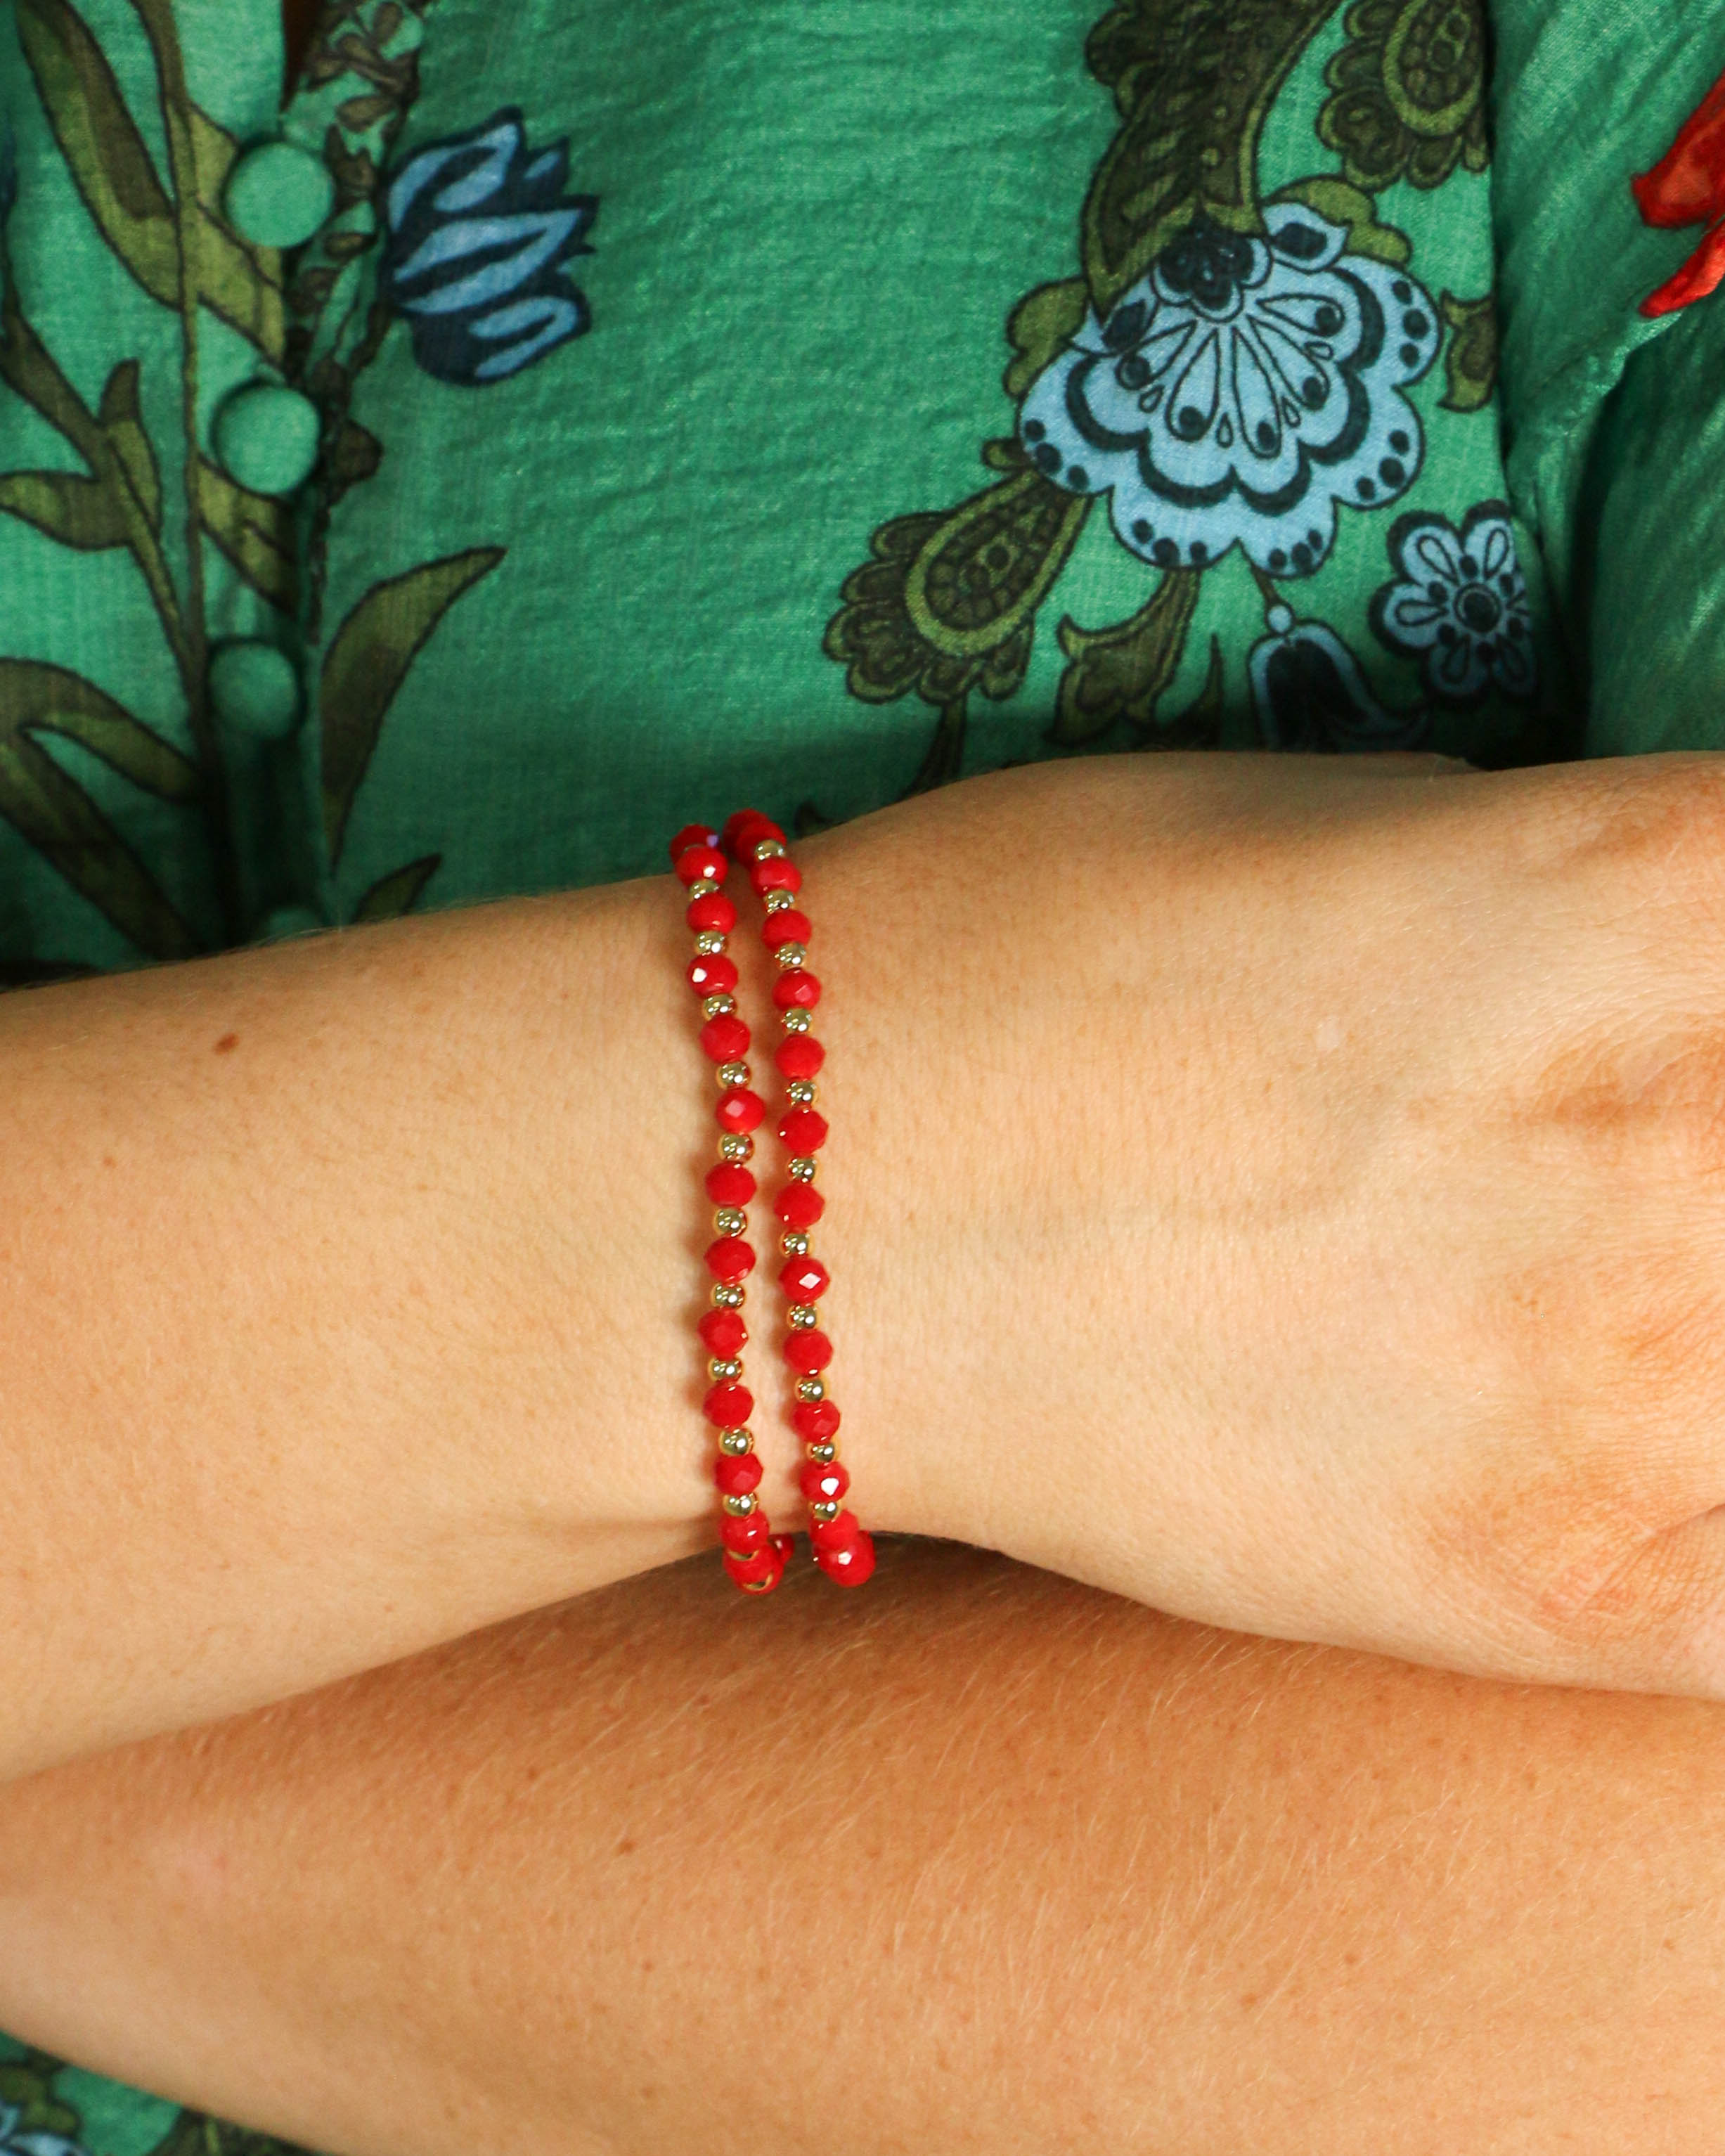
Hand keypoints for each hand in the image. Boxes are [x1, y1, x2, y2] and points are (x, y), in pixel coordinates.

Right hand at [796, 748, 1724, 1697]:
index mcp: (1649, 882)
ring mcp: (1638, 1387)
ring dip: (1715, 1321)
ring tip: (1600, 1294)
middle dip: (1714, 1143)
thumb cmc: (1013, 952)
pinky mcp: (1566, 1592)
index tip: (1679, 1024)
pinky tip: (1640, 1453)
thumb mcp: (1323, 812)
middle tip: (1618, 1171)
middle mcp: (1684, 1129)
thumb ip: (1565, 877)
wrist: (783, 1216)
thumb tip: (1666, 951)